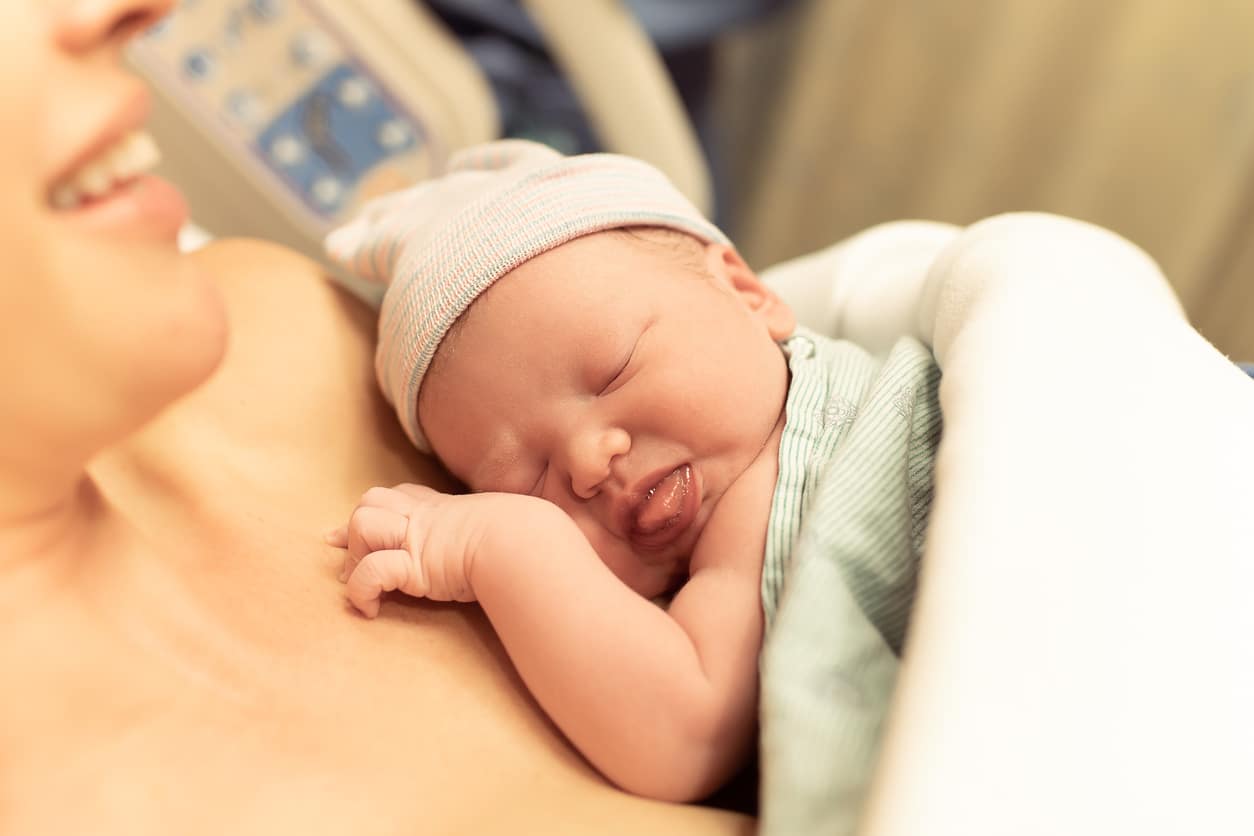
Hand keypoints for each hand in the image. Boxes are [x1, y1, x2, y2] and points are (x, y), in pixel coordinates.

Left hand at [325, 484, 512, 616]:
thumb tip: (519, 531)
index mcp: (442, 510)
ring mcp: (416, 539)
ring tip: (364, 584)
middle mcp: (423, 518)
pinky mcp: (413, 566)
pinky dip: (361, 592)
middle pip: (370, 502)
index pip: (398, 496)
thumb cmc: (521, 540)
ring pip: (363, 524)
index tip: (344, 533)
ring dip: (355, 556)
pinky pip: (370, 572)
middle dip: (354, 531)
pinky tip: (370, 610)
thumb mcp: (500, 526)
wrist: (522, 545)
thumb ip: (492, 528)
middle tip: (351, 563)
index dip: (373, 512)